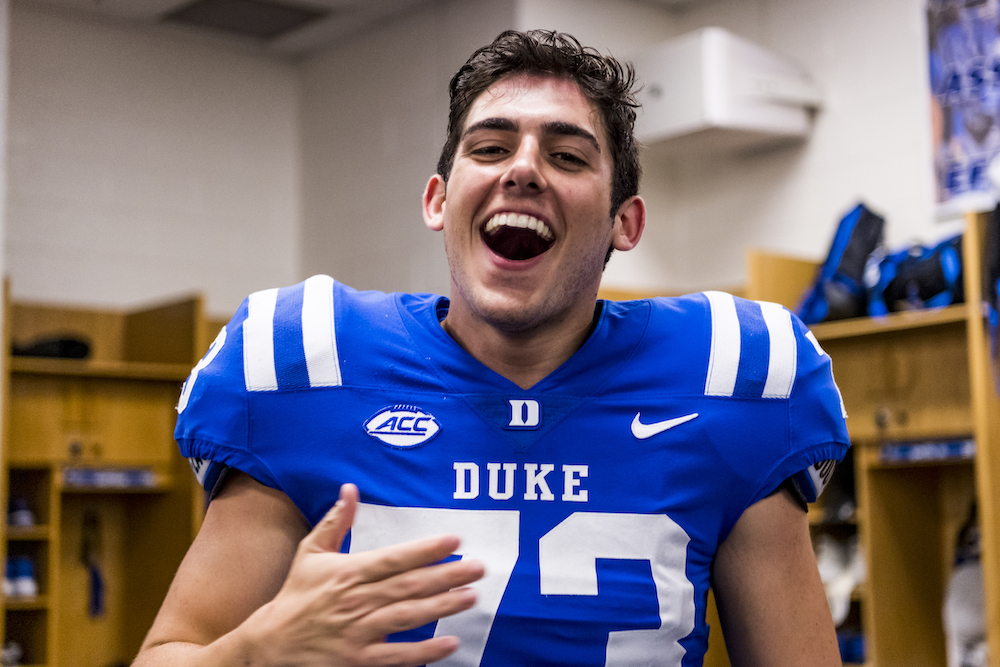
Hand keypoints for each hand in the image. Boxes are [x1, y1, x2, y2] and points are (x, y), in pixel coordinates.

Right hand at [242, 484, 484, 666]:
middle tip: (478, 568)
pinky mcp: (358, 659)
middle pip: (409, 586)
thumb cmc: (295, 595)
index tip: (454, 541)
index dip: (425, 549)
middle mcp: (357, 601)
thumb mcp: (310, 553)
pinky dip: (425, 651)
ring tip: (471, 597)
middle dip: (447, 576)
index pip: (394, 558)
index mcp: (349, 572)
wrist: (270, 644)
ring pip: (408, 617)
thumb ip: (335, 521)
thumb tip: (349, 488)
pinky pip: (397, 656)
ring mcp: (359, 632)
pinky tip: (450, 642)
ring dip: (442, 607)